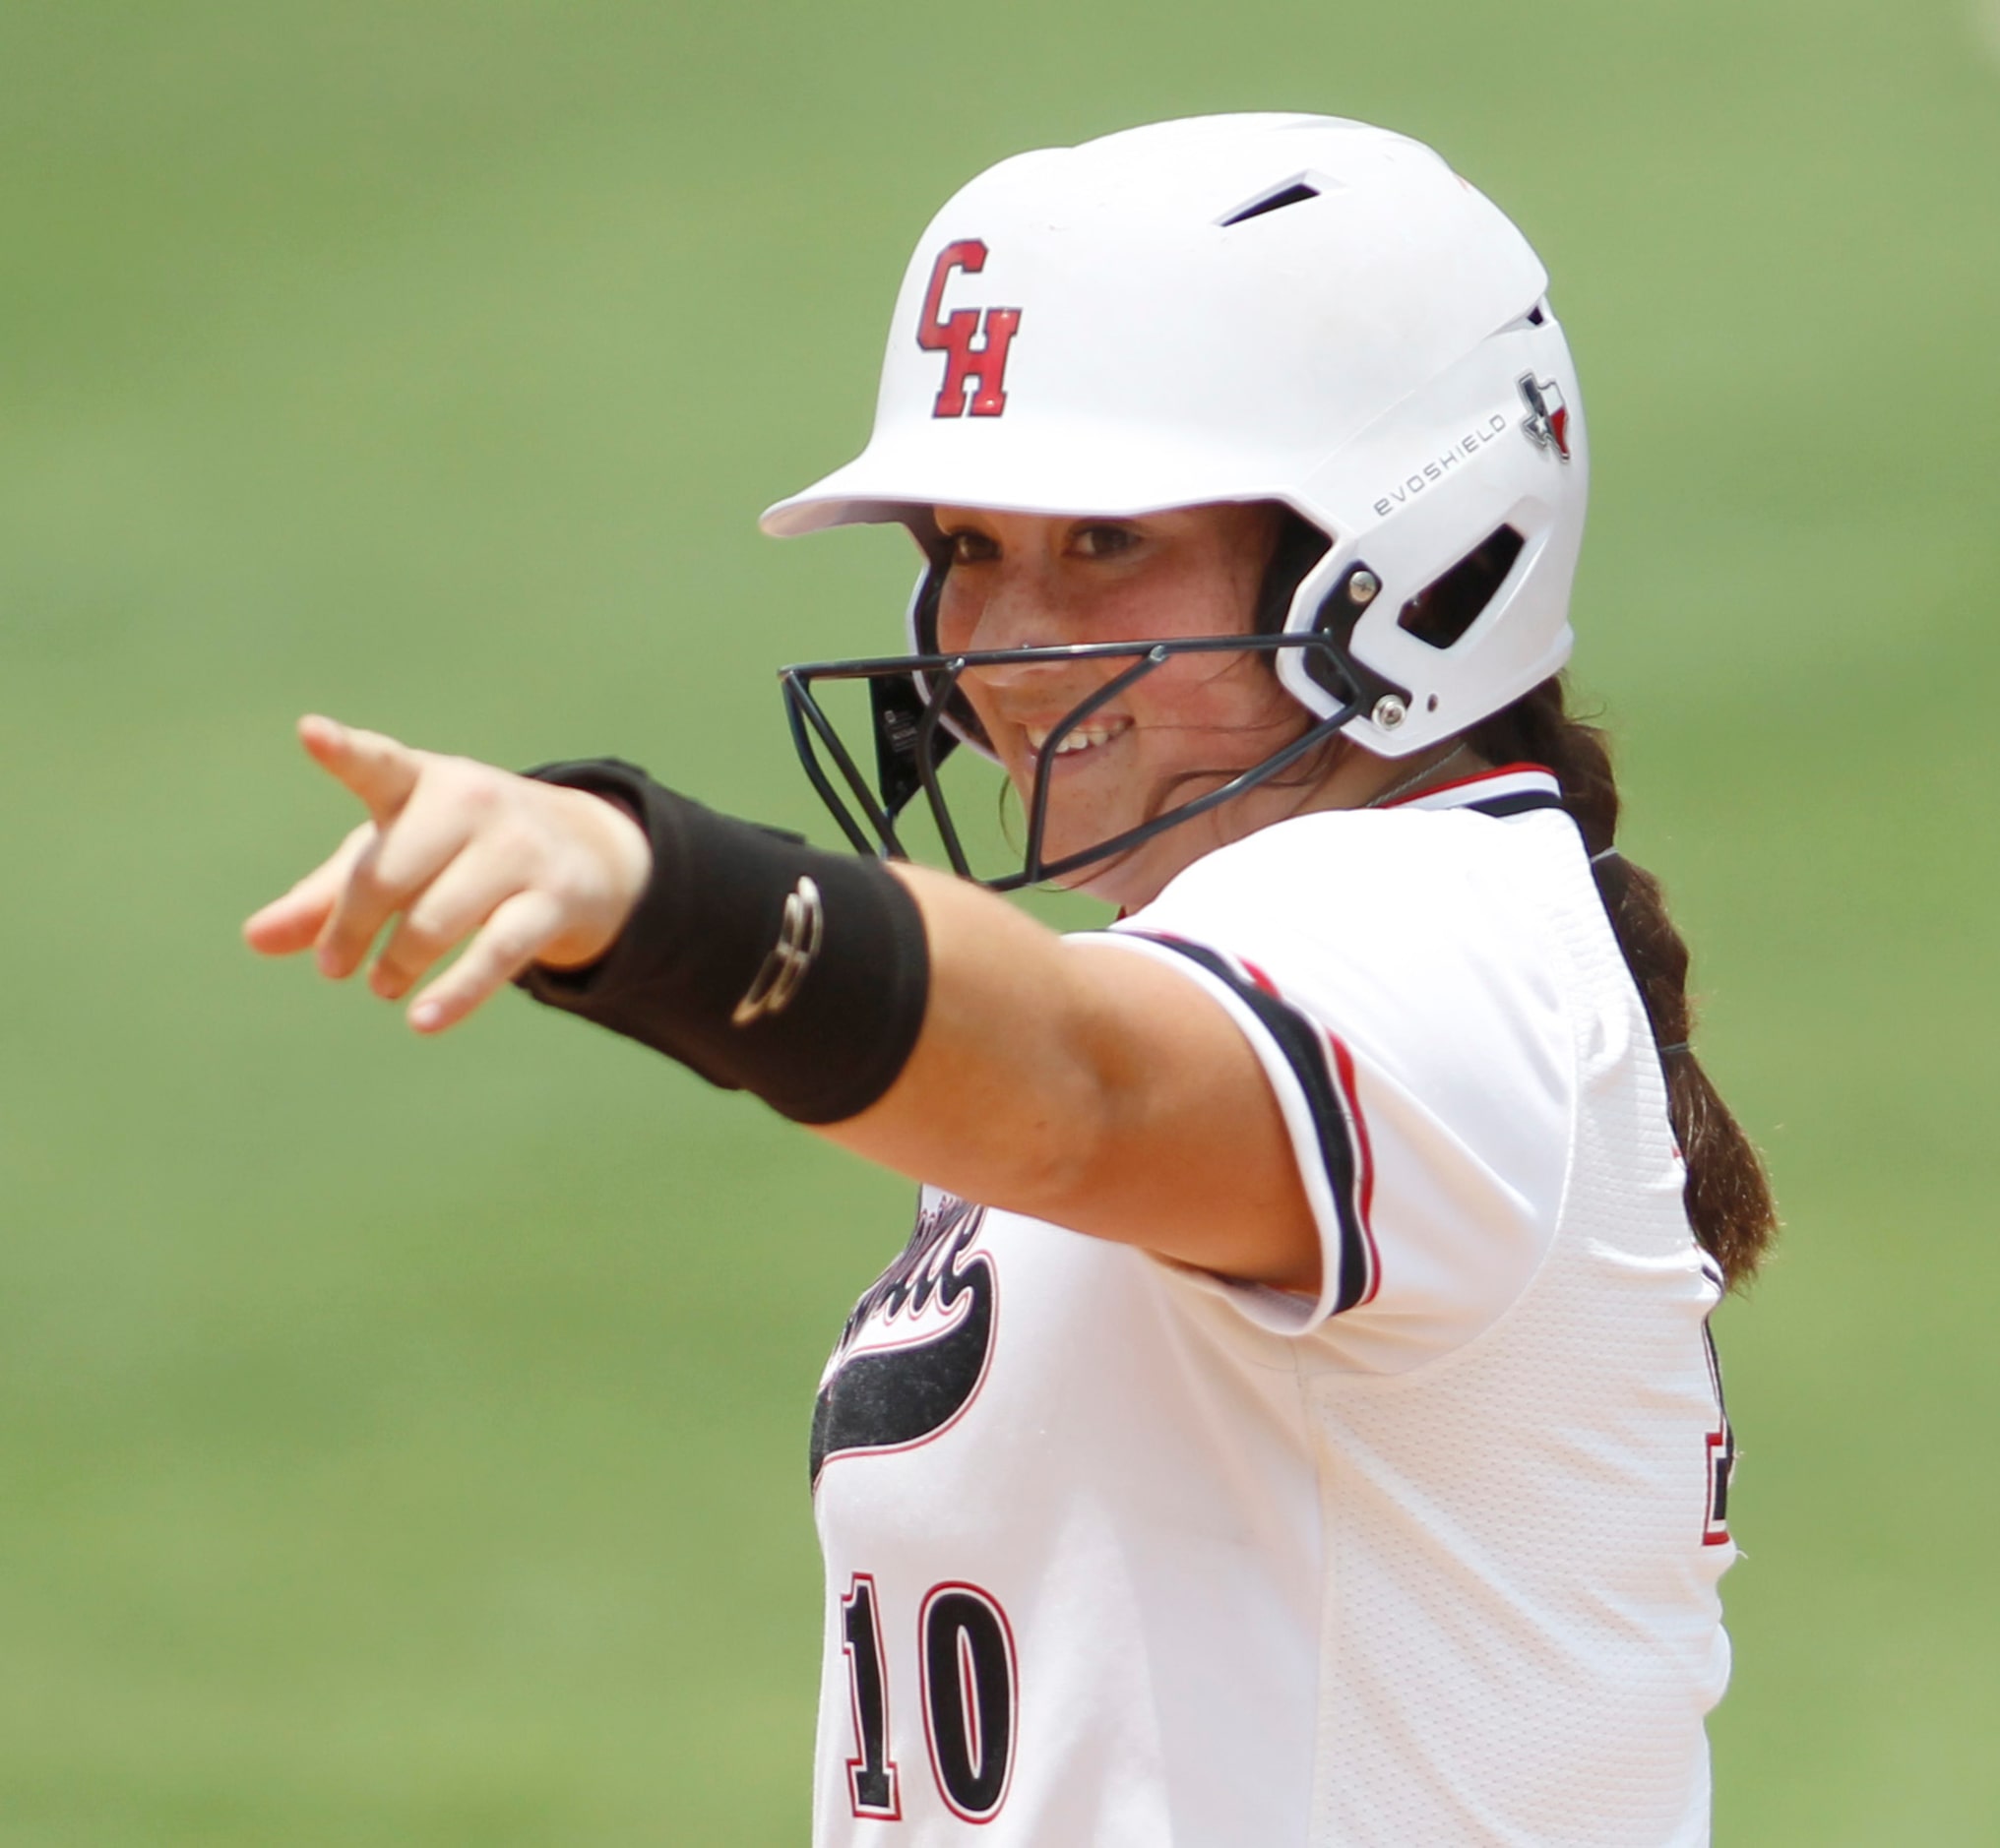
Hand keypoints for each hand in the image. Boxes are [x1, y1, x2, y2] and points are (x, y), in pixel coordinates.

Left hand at [243, 716, 652, 1032]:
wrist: (588, 854)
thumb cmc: (463, 850)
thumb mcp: (396, 858)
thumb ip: (326, 896)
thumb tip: (255, 939)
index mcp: (422, 781)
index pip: (378, 764)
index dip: (343, 751)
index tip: (310, 733)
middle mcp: (472, 803)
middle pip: (389, 873)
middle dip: (352, 927)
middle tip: (333, 968)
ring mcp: (518, 849)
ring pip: (436, 921)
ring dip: (398, 963)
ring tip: (382, 986)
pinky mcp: (554, 899)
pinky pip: (497, 954)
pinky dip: (456, 994)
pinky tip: (422, 1023)